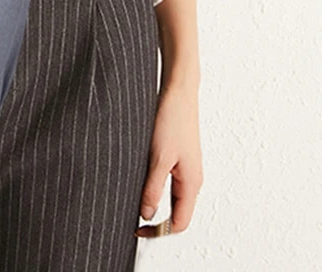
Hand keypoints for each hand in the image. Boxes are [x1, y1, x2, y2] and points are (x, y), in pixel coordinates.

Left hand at [135, 82, 202, 237]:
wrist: (178, 91)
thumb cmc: (172, 119)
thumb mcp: (158, 157)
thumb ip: (152, 187)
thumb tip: (146, 214)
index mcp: (191, 183)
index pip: (179, 222)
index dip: (158, 231)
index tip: (136, 230)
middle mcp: (191, 178)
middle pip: (176, 212)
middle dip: (155, 219)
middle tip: (130, 218)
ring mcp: (185, 167)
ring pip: (170, 195)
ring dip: (152, 200)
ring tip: (130, 199)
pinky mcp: (177, 155)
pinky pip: (166, 179)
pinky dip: (152, 185)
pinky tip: (137, 179)